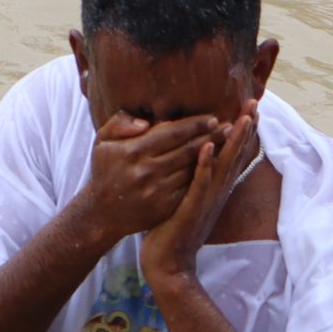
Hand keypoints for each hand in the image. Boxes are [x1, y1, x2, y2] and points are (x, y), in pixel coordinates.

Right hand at [74, 112, 222, 245]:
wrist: (102, 213)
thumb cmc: (105, 171)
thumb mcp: (102, 142)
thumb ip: (119, 124)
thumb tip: (145, 122)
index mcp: (132, 151)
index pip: (171, 132)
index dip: (194, 124)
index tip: (213, 118)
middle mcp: (145, 171)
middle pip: (186, 149)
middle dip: (211, 136)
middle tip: (230, 127)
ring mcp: (156, 191)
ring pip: (190, 168)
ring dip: (212, 155)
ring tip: (229, 142)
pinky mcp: (163, 207)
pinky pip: (188, 187)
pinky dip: (202, 176)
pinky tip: (216, 166)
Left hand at [139, 104, 261, 290]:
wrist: (168, 265)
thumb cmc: (172, 231)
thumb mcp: (186, 200)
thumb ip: (193, 180)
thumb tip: (194, 160)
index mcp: (215, 189)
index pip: (233, 155)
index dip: (244, 133)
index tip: (251, 110)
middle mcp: (216, 193)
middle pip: (235, 156)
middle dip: (246, 130)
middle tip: (256, 104)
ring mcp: (207, 201)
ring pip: (224, 166)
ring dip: (234, 142)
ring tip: (242, 118)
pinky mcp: (192, 209)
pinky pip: (200, 184)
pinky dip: (205, 165)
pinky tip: (207, 146)